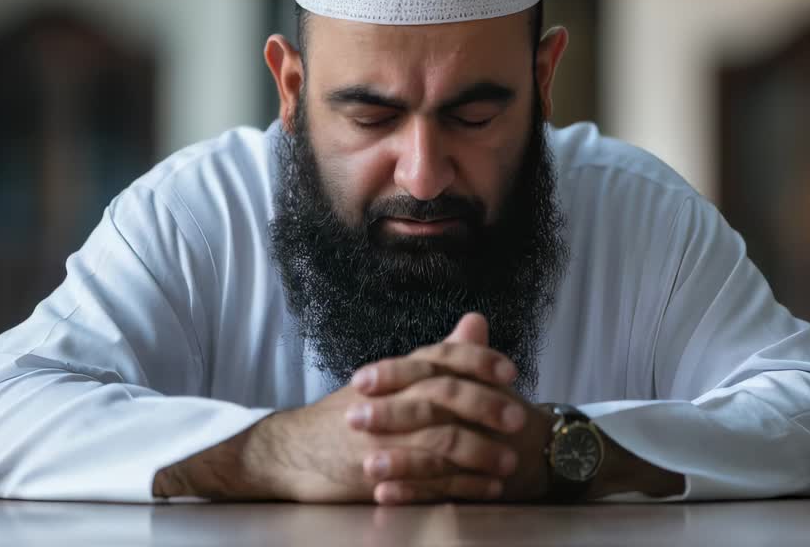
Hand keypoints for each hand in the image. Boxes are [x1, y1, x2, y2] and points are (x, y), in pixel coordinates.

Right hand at [152, 313, 545, 502]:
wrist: (292, 452)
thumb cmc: (347, 414)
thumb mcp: (393, 377)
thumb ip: (441, 353)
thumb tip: (477, 320)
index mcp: (396, 374)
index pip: (441, 357)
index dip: (477, 361)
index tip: (510, 371)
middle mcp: (388, 401)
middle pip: (443, 395)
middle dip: (485, 406)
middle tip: (518, 419)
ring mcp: (382, 439)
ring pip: (438, 440)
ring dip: (479, 452)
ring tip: (508, 463)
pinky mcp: (377, 475)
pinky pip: (427, 481)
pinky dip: (460, 486)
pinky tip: (485, 489)